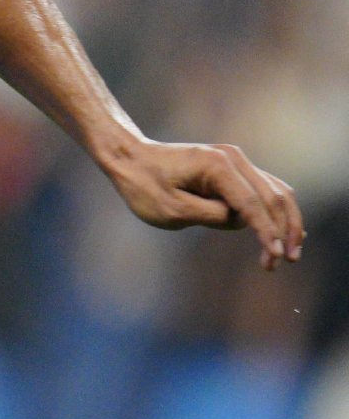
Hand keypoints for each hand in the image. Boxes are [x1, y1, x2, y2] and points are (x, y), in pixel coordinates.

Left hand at [101, 135, 303, 270]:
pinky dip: (276, 209)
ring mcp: (234, 159)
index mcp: (216, 165)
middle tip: (288, 261)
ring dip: (286, 221)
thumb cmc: (143, 185)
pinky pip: (264, 188)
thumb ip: (211, 215)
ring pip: (276, 191)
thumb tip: (242, 219)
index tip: (276, 257)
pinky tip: (284, 232)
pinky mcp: (232, 167)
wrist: (129, 157)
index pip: (252, 204)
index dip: (267, 233)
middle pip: (273, 196)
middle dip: (284, 230)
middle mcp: (232, 157)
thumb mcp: (171, 210)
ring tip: (289, 252)